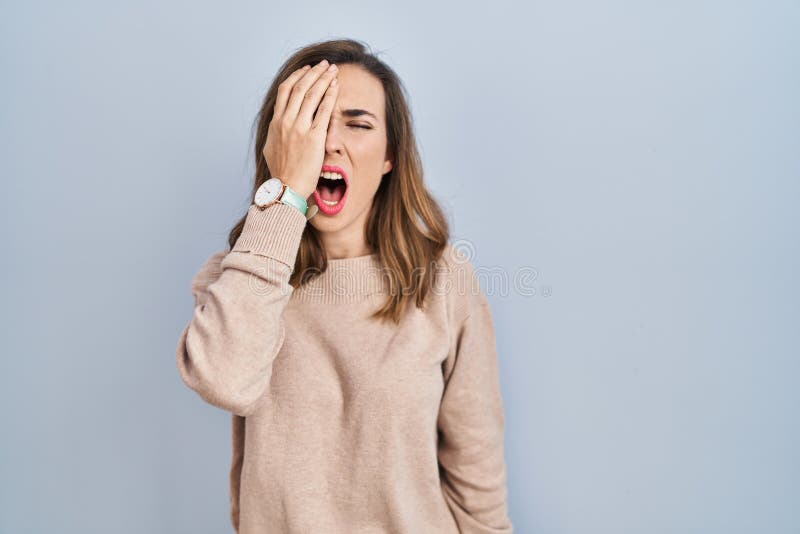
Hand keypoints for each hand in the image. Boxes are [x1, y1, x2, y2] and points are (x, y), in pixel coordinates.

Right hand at [262, 59, 338, 198]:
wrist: (287, 188)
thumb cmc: (282, 173)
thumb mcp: (271, 149)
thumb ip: (276, 134)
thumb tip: (278, 128)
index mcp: (276, 123)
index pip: (285, 90)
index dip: (297, 76)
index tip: (307, 70)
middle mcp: (286, 121)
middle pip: (300, 87)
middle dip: (314, 72)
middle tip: (325, 64)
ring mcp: (299, 128)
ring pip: (312, 94)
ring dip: (324, 78)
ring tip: (333, 70)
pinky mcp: (314, 137)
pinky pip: (324, 110)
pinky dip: (330, 94)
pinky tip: (336, 86)